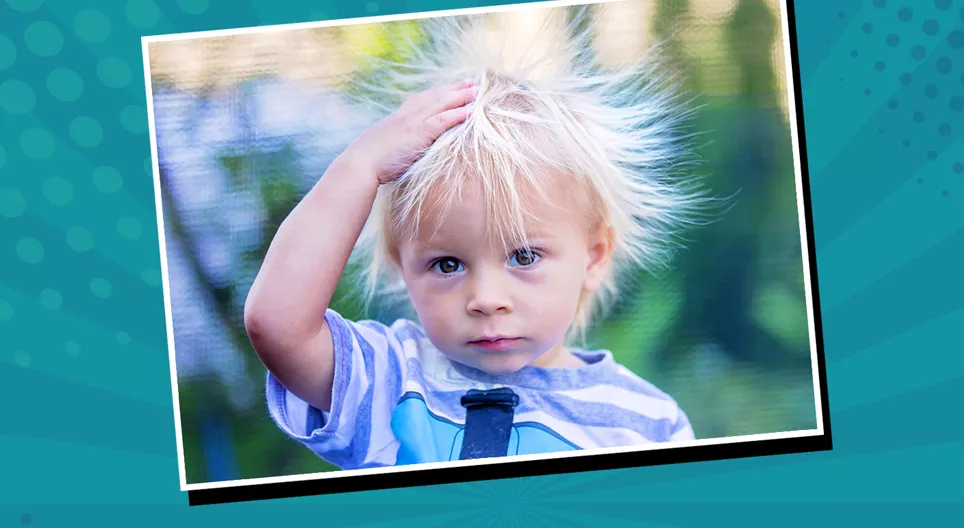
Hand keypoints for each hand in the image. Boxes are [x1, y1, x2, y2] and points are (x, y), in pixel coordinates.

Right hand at [342, 79, 477, 184]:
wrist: (360, 164)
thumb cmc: (370, 162)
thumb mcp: (385, 147)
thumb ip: (398, 142)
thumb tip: (404, 148)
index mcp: (400, 117)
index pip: (423, 99)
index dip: (440, 92)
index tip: (453, 87)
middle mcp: (407, 115)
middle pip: (436, 96)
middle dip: (455, 88)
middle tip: (473, 83)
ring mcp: (412, 122)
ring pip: (441, 104)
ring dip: (461, 97)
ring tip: (478, 91)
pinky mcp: (417, 133)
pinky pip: (442, 121)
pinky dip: (457, 114)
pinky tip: (471, 111)